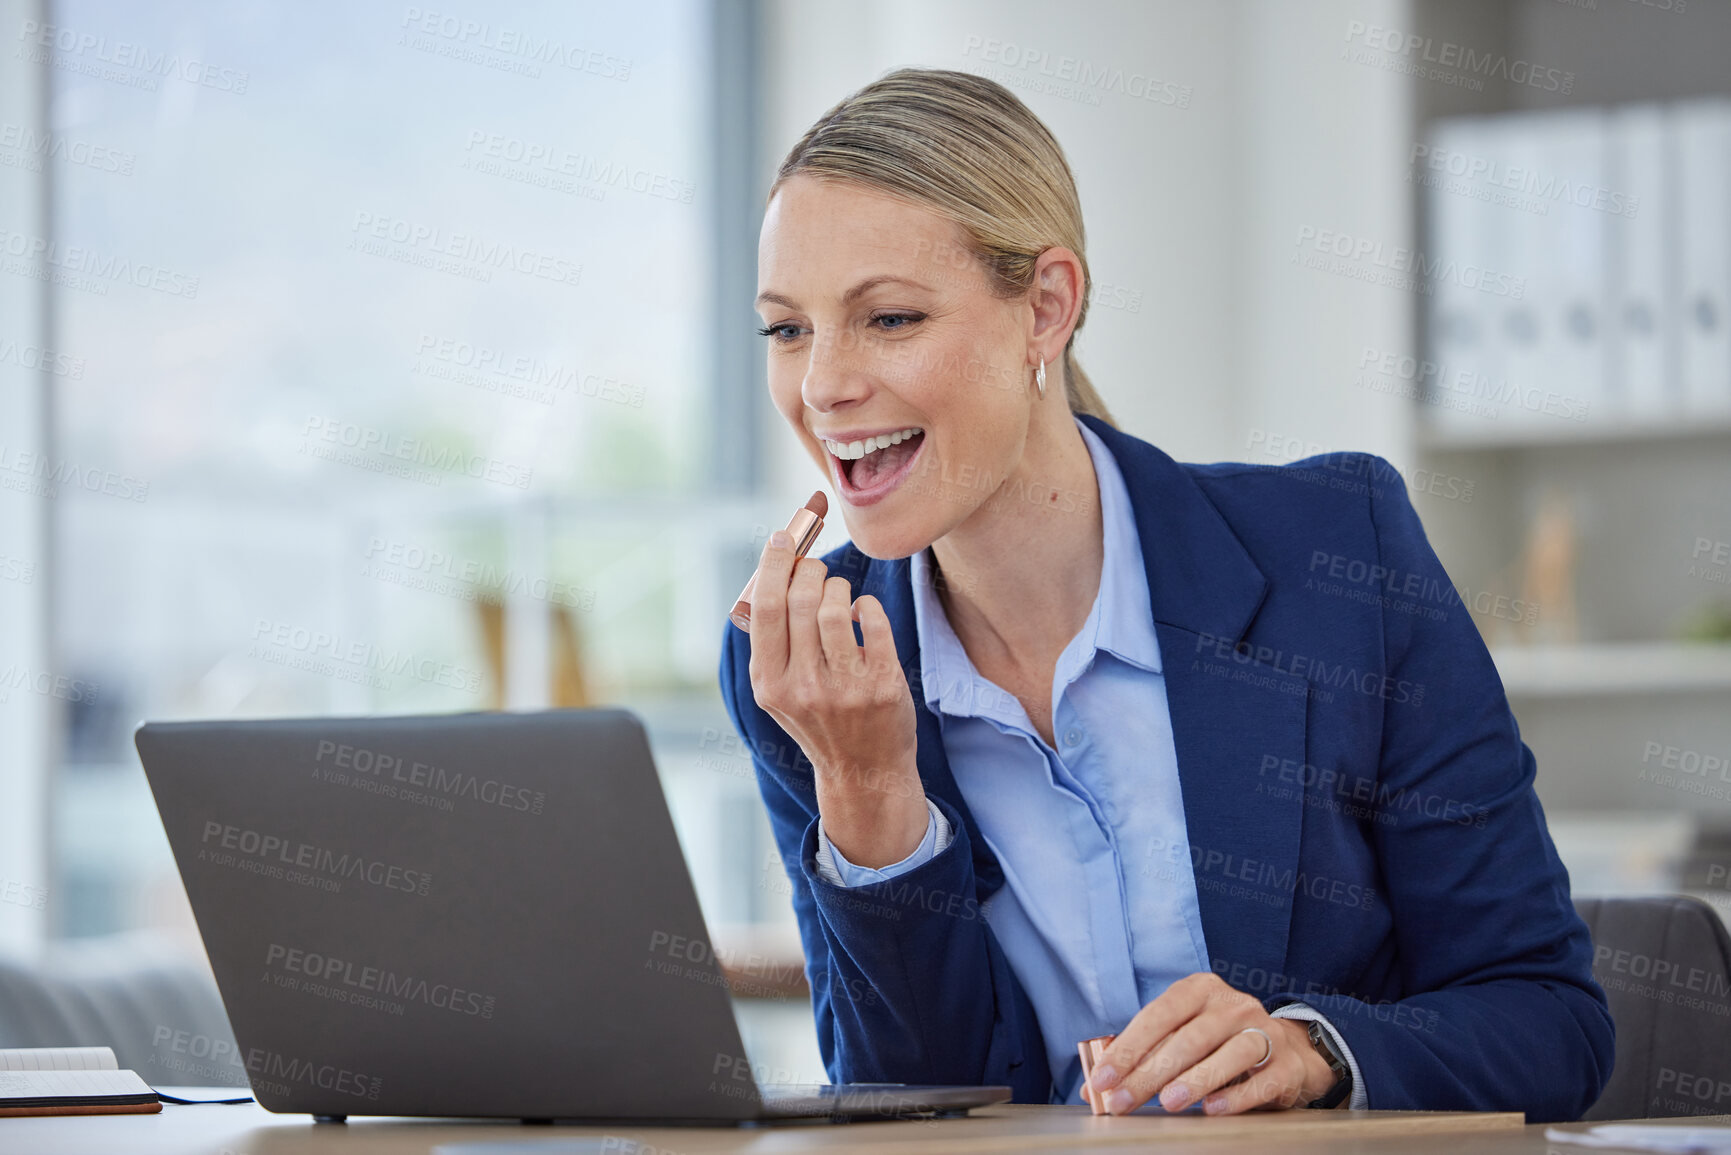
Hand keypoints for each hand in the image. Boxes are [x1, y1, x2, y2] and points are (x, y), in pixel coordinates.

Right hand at [745, 528, 924, 867]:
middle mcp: (803, 686)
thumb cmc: (820, 718)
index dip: (774, 563)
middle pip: (802, 599)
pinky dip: (867, 606)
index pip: (765, 607)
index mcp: (770, 683)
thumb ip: (774, 643)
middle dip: (810, 569)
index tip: (782, 537)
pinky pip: (872, 620)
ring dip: (840, 587)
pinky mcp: (882, 684)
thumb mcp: (780, 691)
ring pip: (838, 606)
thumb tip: (777, 571)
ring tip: (840, 595)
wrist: (863, 771)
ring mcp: (845, 687)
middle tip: (816, 569)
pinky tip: (863, 614)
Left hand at [1086, 973, 1339, 1115]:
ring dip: (1195, 1079)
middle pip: (1188, 1038)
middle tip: (1123, 1101)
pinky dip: (1236, 1095)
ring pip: (1228, 1053)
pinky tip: (1212, 1109)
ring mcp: (1264, 1031)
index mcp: (1200, 990)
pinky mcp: (1287, 1064)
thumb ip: (1141, 1058)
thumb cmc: (1220, 1044)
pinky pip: (1261, 1080)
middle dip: (1150, 1072)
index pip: (1158, 1015)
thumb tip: (1094, 1088)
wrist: (1289, 1054)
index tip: (1102, 1078)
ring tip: (1168, 1102)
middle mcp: (1233, 1005)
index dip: (1128, 1047)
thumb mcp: (1182, 1039)